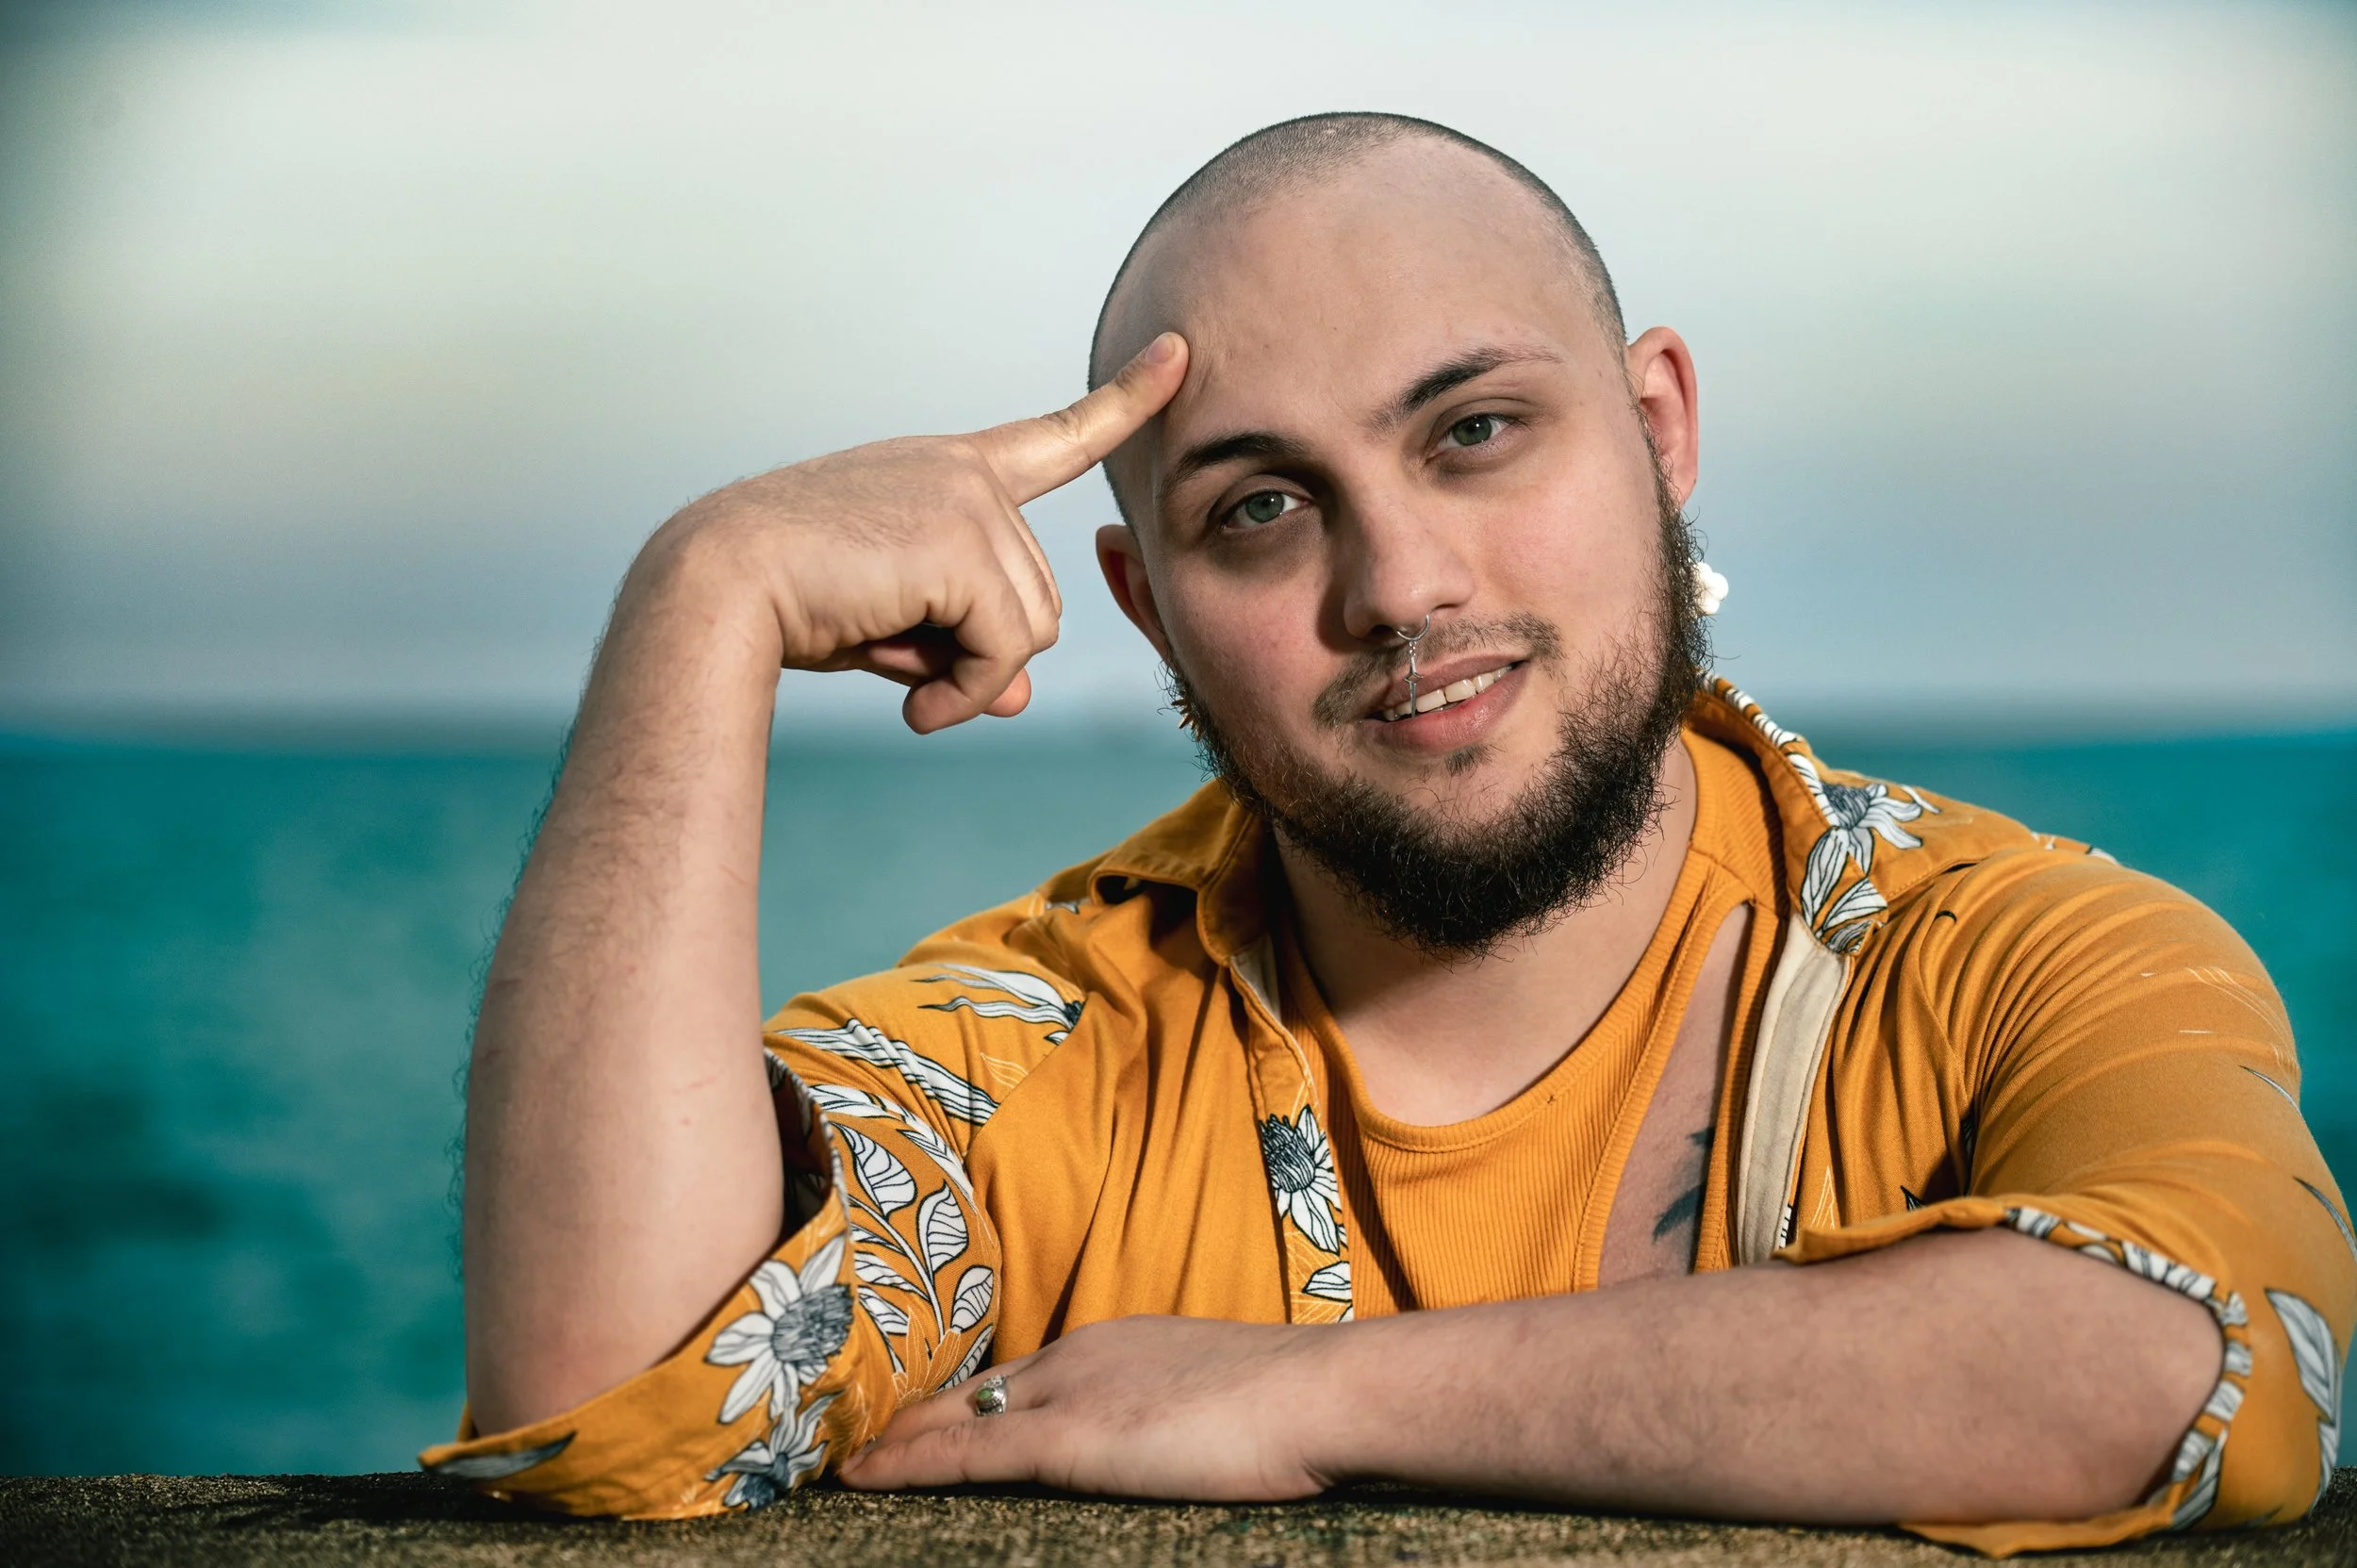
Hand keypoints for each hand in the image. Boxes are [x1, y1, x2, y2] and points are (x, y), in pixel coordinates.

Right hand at [634, 332, 1186, 733]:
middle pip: (1041, 598)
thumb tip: (1016, 696)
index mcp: (949, 472)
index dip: (1126, 400)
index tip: (1181, 351)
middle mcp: (967, 473)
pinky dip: (964, 695)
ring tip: (898, 675)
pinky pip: (1006, 650)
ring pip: (1032, 629)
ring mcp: (969, 500)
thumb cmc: (791, 603)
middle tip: (900, 660)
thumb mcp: (900, 630)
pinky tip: (909, 704)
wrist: (716, 588)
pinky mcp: (963, 539)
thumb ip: (968, 649)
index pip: (1056, 437)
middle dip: (981, 651)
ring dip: (971, 677)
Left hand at [838, 1315, 1341, 1499]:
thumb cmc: (1301, 1406)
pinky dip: (907, 1464)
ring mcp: (1070, 1391)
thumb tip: (1180, 1441)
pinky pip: (965, 1452)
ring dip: (900, 1441)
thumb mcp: (1225, 1398)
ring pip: (958, 1415)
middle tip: (863, 1438)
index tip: (931, 1419)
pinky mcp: (1067, 1437)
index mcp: (1121, 1343)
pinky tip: (861, 1477)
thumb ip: (1183, 1413)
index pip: (1026, 1374)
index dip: (971, 1401)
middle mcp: (1082, 1352)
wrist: (1324, 1393)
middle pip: (978, 1388)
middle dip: (920, 1416)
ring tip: (848, 1461)